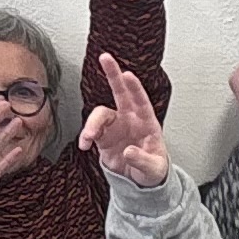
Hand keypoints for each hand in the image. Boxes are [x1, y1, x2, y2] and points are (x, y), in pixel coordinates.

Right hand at [80, 53, 171, 187]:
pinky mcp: (103, 137)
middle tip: (105, 57)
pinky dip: (85, 137)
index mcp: (147, 123)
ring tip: (88, 138)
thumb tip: (128, 151)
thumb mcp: (154, 169)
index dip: (135, 88)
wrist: (141, 181)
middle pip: (120, 92)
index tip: (127, 75)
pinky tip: (84, 145)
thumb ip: (142, 160)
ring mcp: (115, 127)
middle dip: (112, 74)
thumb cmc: (154, 170)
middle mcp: (130, 119)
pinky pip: (91, 131)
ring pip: (100, 114)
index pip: (141, 102)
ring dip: (92, 124)